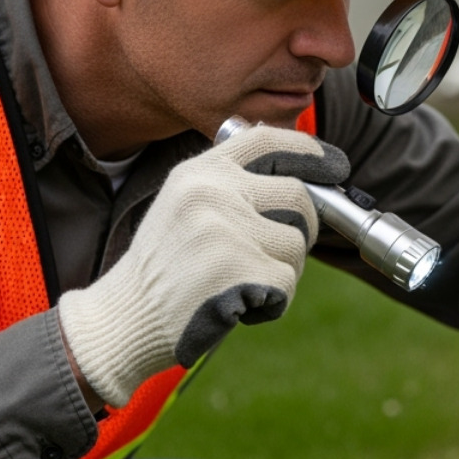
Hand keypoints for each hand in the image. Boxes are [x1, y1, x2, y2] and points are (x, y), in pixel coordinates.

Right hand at [58, 125, 349, 406]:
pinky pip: (287, 282)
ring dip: (285, 270)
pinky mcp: (238, 270)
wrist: (125, 319)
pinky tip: (238, 306)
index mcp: (198, 172)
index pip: (266, 140)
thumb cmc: (165, 268)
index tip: (333, 166)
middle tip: (278, 254)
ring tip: (244, 282)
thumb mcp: (185, 207)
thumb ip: (233, 186)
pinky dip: (273, 302)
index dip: (308, 150)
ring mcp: (225, 230)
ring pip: (298, 243)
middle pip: (299, 196)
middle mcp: (212, 193)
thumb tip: (305, 178)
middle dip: (302, 228)